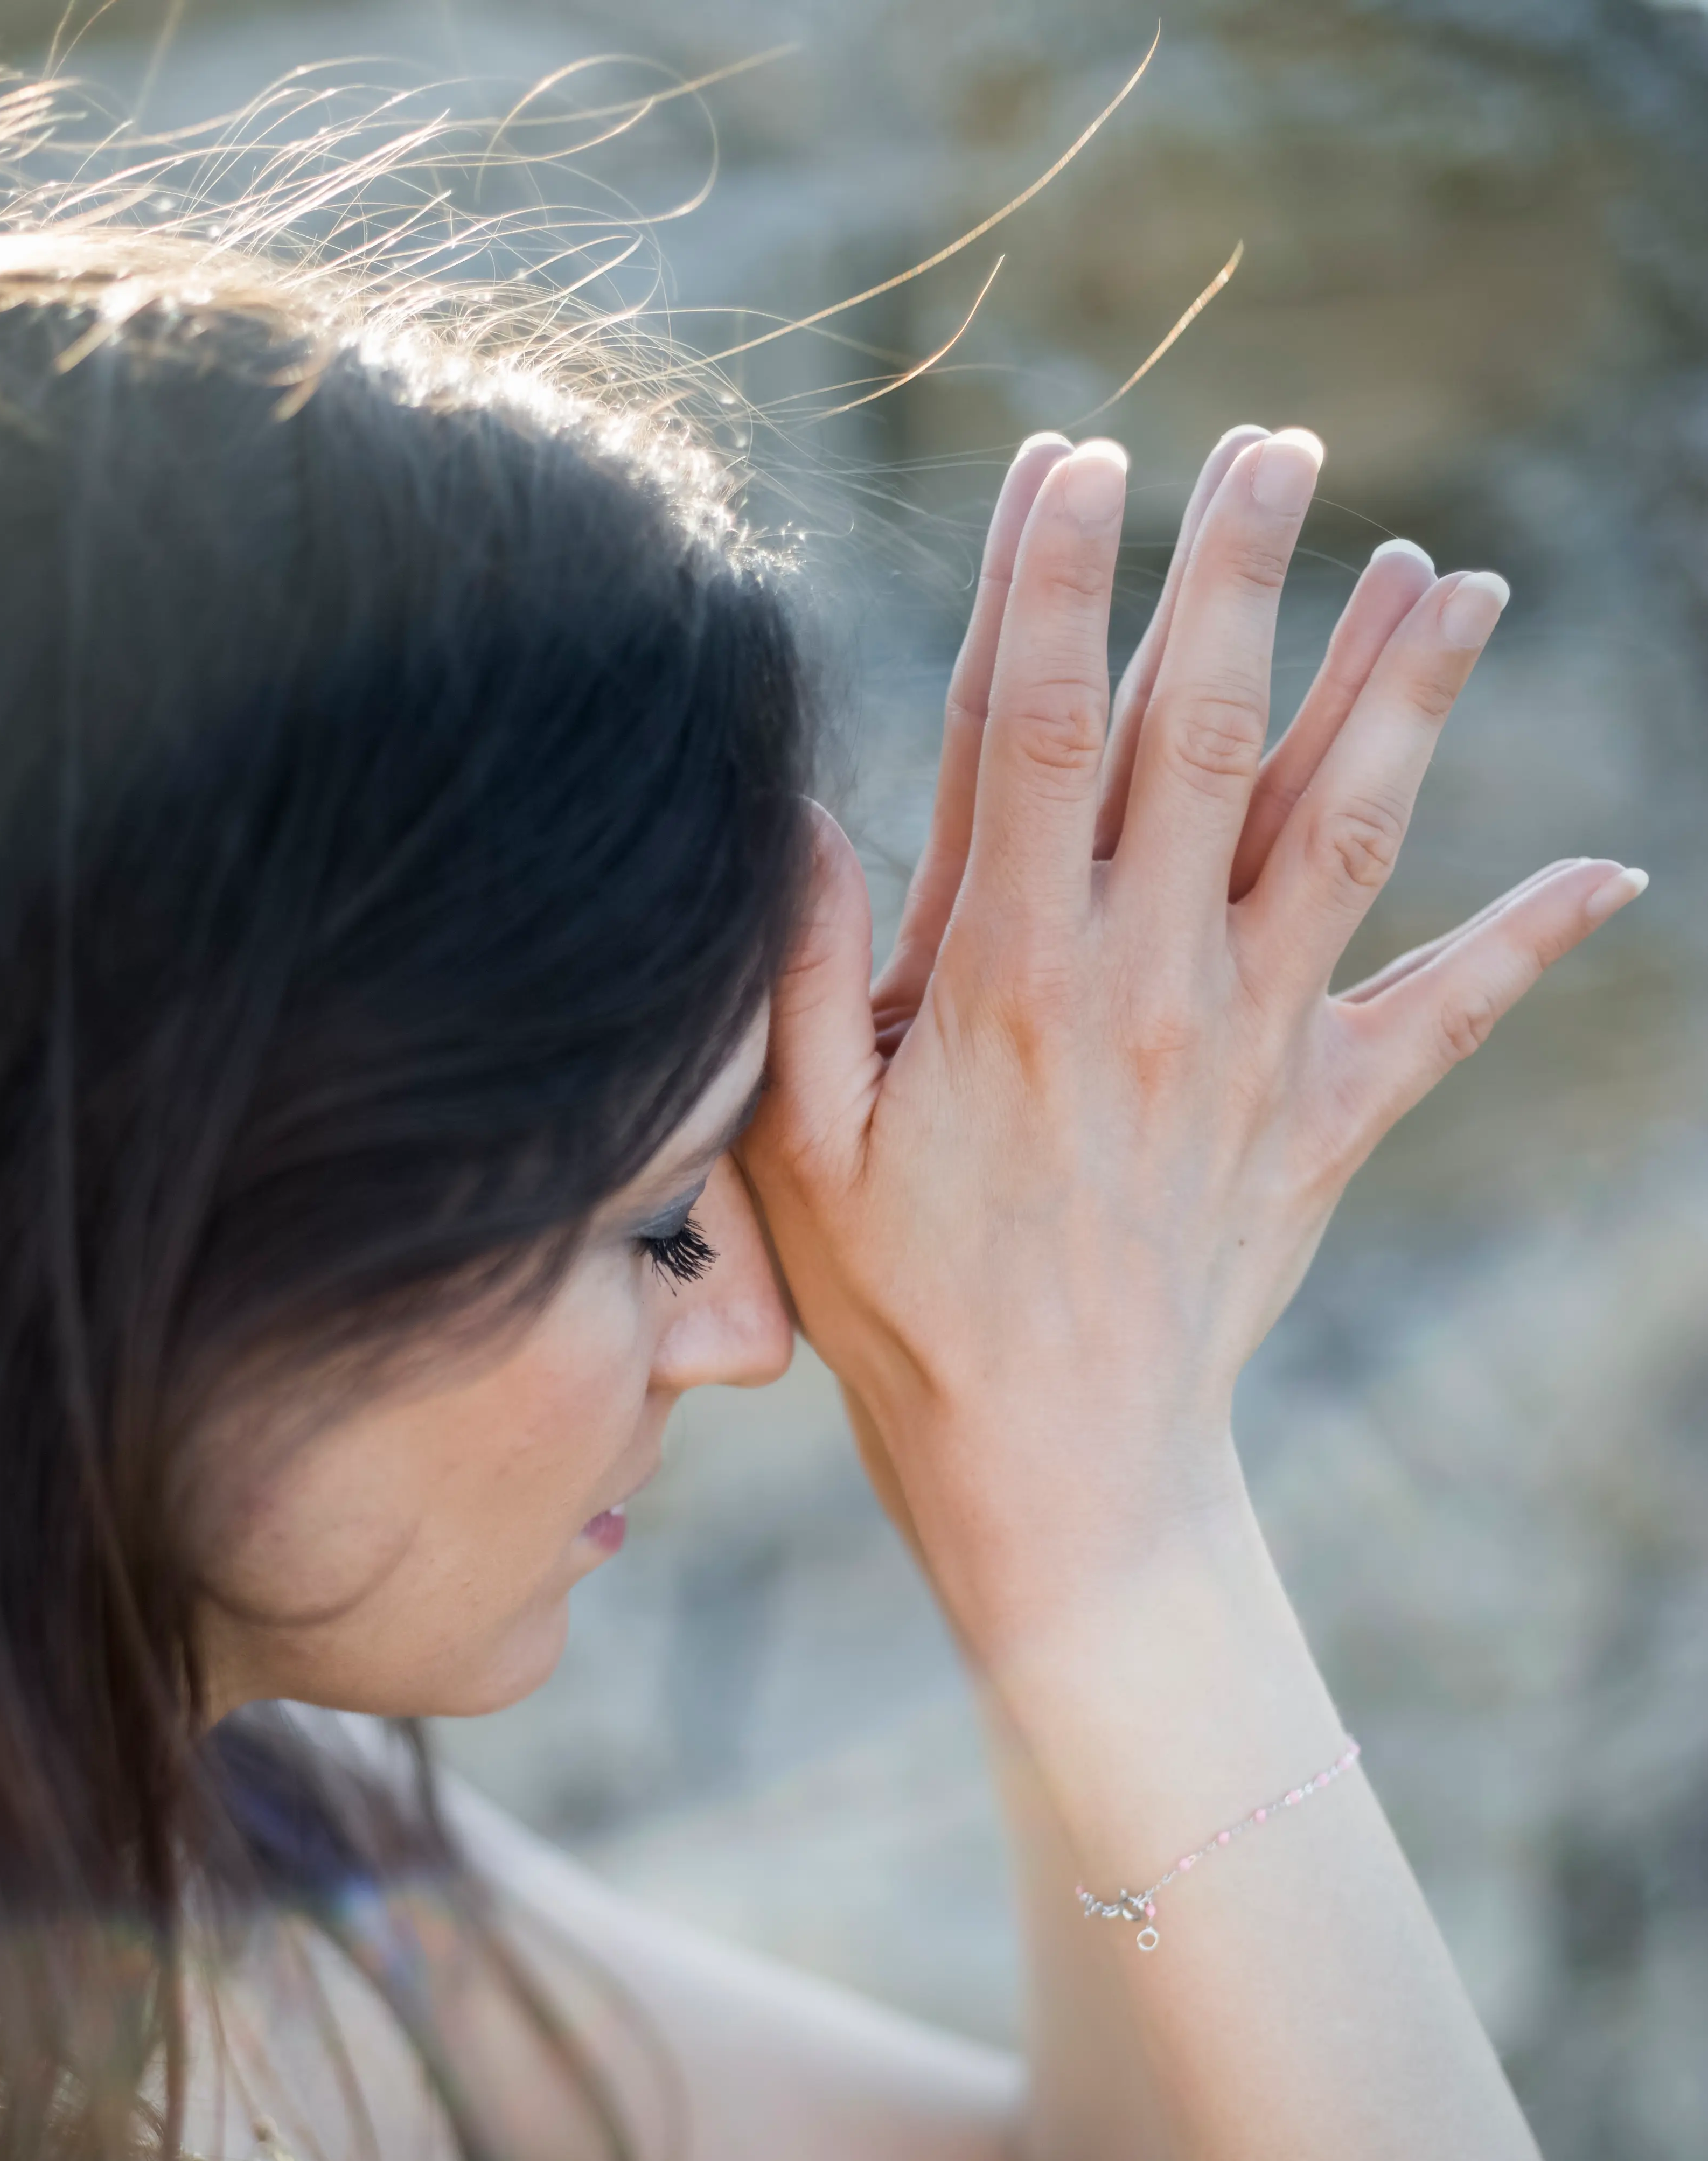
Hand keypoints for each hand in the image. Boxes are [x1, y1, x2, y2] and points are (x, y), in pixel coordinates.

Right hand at [744, 428, 1644, 1657]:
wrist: (1057, 1474)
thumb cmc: (904, 1314)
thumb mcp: (800, 1153)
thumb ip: (795, 972)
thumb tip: (790, 806)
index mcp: (1007, 976)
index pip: (1035, 728)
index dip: (1054, 579)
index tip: (1076, 458)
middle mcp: (1147, 984)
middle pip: (1206, 735)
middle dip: (1241, 574)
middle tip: (1278, 445)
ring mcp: (1251, 1048)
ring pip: (1343, 830)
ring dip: (1402, 693)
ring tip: (1453, 574)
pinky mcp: (1321, 1120)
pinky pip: (1443, 1017)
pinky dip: (1529, 942)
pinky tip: (1612, 873)